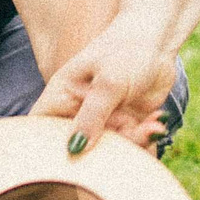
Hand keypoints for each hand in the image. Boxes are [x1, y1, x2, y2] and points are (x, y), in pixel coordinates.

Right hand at [33, 15, 177, 154]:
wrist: (159, 40)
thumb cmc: (128, 49)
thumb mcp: (108, 83)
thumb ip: (91, 117)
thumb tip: (74, 150)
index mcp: (61, 96)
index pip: (40, 129)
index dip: (46, 150)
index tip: (70, 159)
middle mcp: (78, 112)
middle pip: (78, 149)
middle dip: (105, 151)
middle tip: (129, 133)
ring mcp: (102, 121)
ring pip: (109, 152)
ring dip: (132, 145)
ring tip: (150, 126)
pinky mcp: (125, 125)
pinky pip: (131, 146)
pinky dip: (144, 140)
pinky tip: (155, 123)